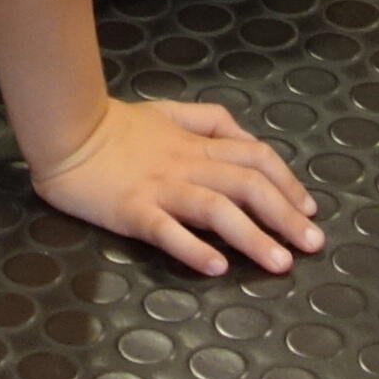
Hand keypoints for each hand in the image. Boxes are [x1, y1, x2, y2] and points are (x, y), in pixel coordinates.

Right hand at [37, 94, 323, 275]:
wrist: (65, 131)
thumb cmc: (115, 125)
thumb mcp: (168, 111)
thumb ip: (208, 121)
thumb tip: (245, 138)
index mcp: (196, 144)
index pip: (256, 157)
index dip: (288, 182)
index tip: (309, 210)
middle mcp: (186, 166)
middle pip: (248, 185)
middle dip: (286, 216)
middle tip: (314, 245)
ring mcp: (160, 189)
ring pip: (216, 209)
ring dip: (254, 237)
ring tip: (280, 264)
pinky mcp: (132, 211)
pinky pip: (167, 230)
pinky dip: (193, 248)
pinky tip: (215, 267)